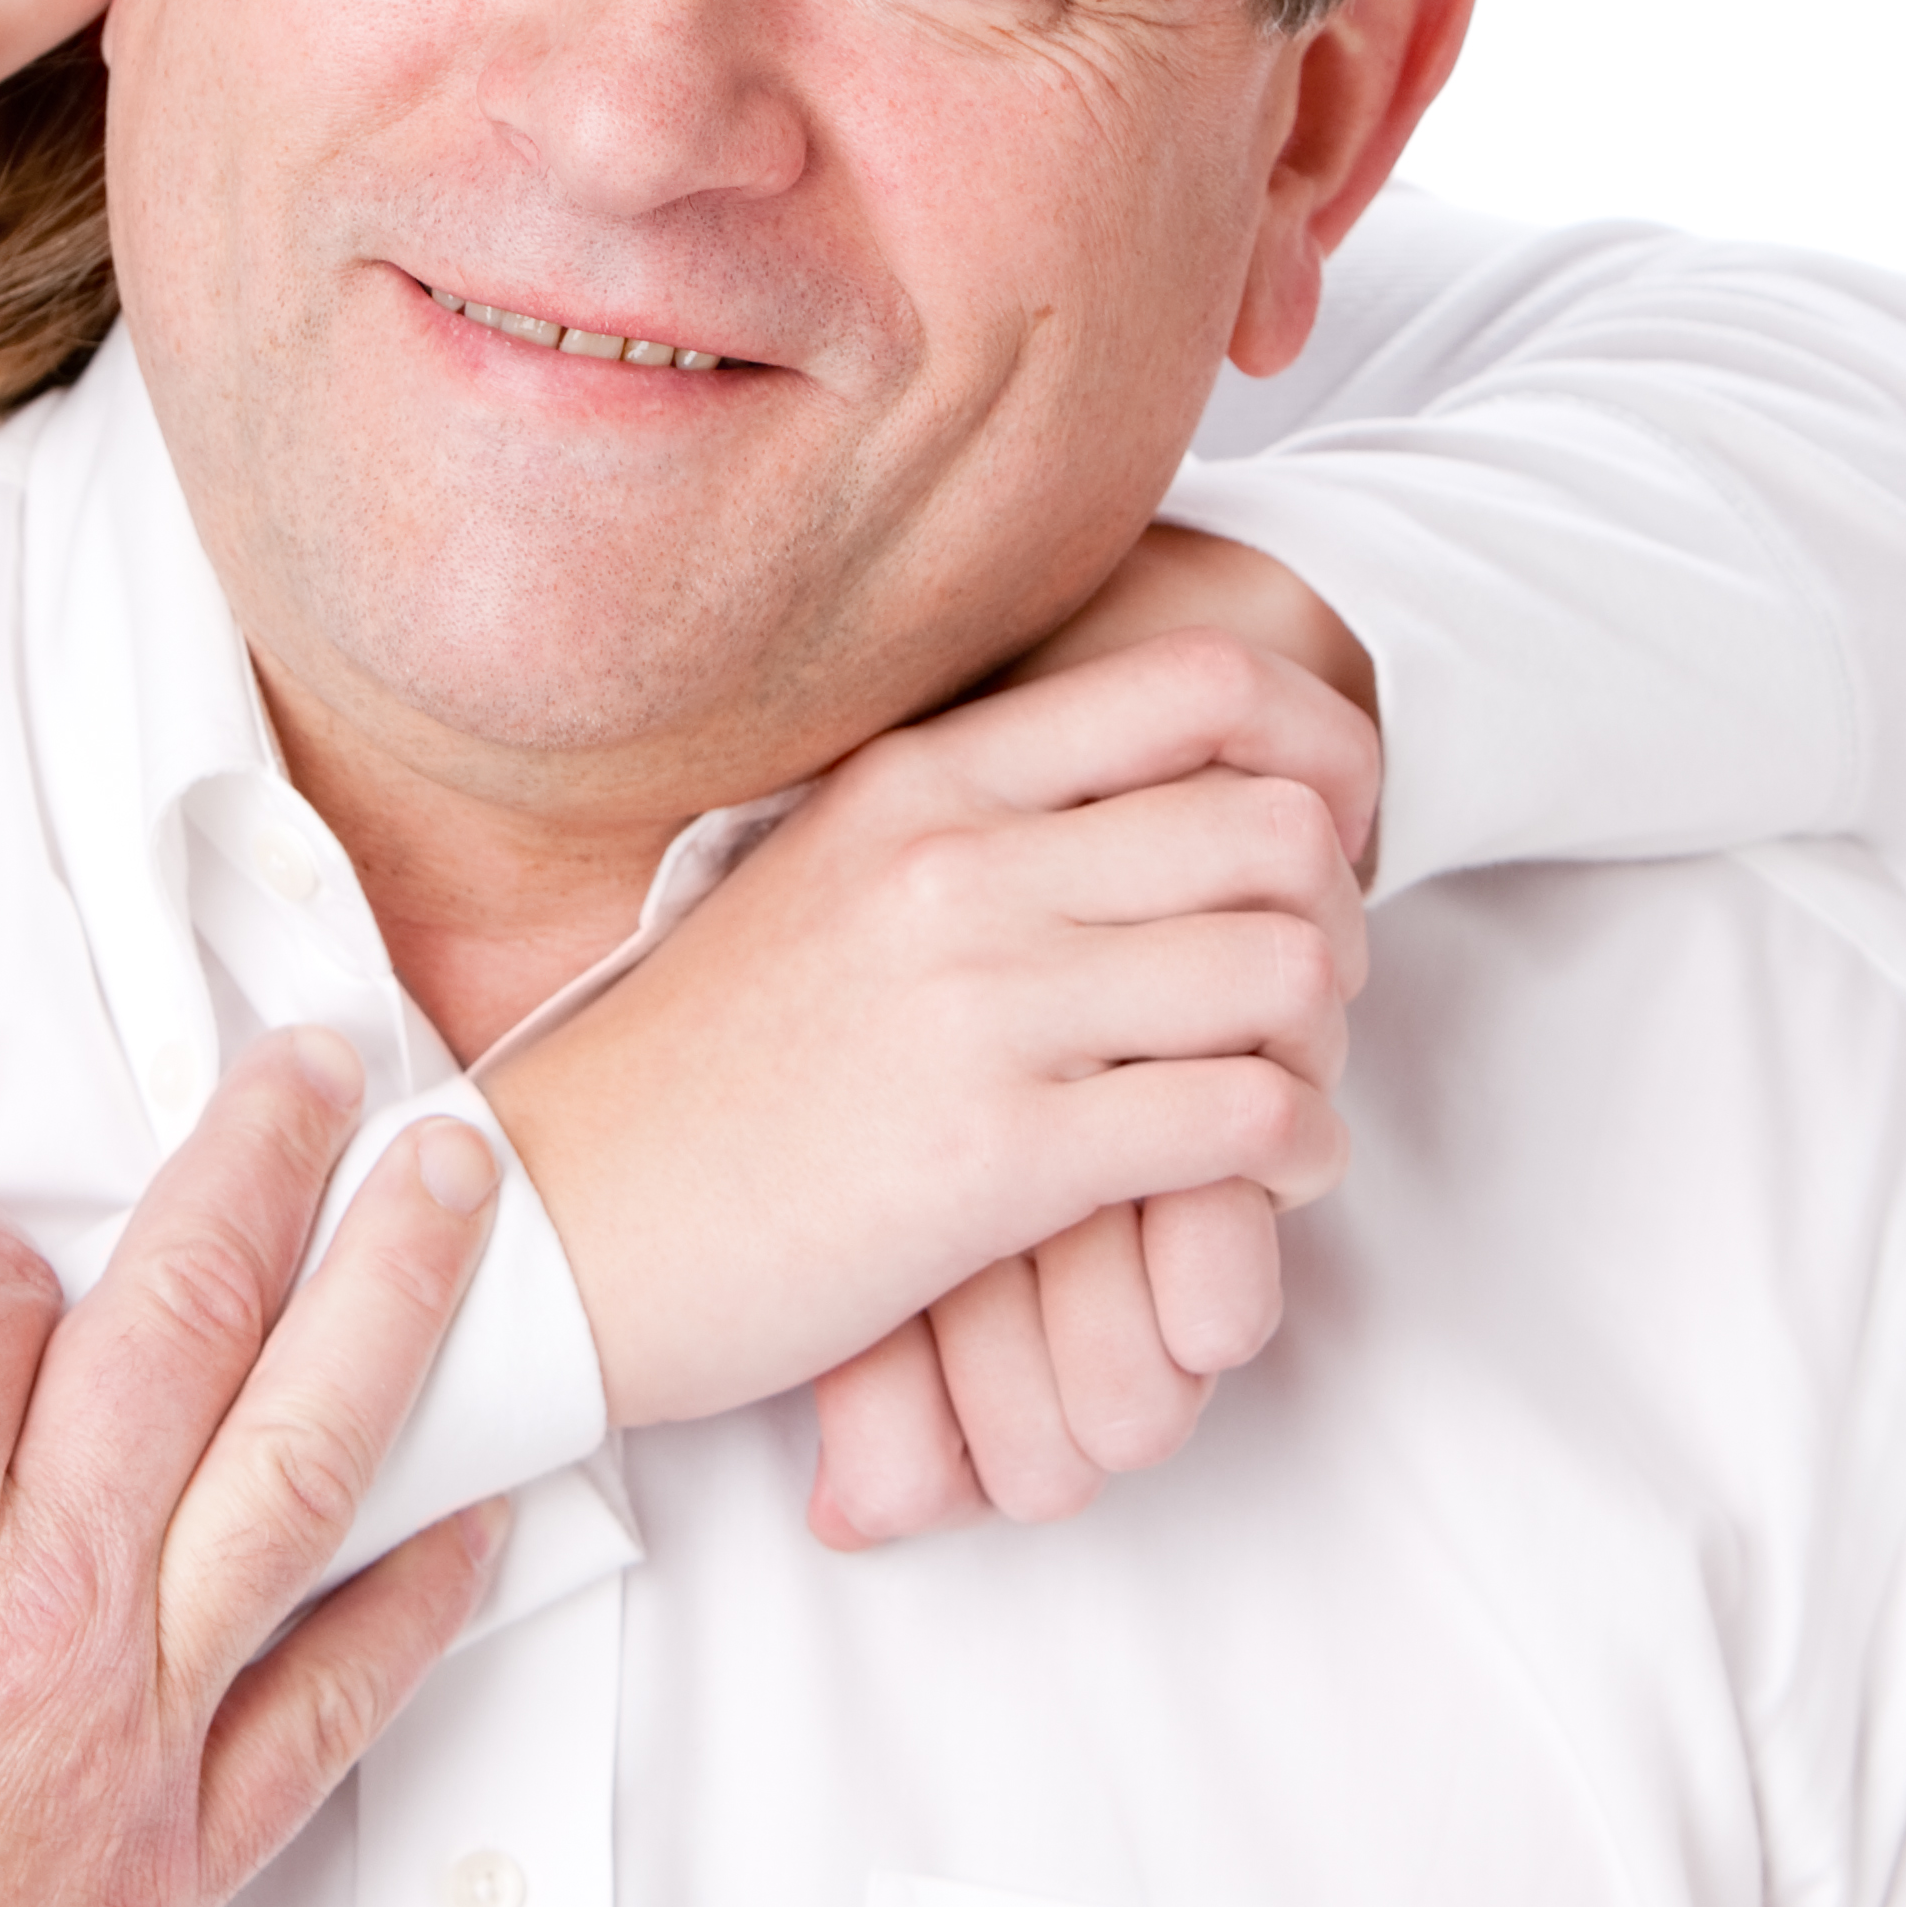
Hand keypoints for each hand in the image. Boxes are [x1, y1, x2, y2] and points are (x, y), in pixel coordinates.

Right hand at [0, 1036, 511, 1906]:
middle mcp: (24, 1612)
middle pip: (183, 1318)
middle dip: (263, 1161)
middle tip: (323, 1068)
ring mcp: (115, 1740)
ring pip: (298, 1469)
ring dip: (388, 1304)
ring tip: (451, 1196)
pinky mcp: (166, 1867)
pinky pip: (337, 1706)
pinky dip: (424, 1595)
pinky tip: (479, 1504)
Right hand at [480, 623, 1371, 1440]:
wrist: (567, 1223)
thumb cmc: (703, 1071)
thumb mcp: (826, 879)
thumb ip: (968, 820)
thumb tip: (1132, 795)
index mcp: (921, 777)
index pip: (1200, 682)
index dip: (1316, 749)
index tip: (1323, 832)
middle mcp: (958, 866)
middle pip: (1276, 826)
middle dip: (1338, 910)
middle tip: (1310, 988)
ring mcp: (979, 1007)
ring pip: (1284, 970)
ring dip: (1325, 1042)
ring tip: (1283, 1090)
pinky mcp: (996, 1158)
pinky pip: (1241, 1120)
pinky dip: (1297, 1153)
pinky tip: (1264, 1178)